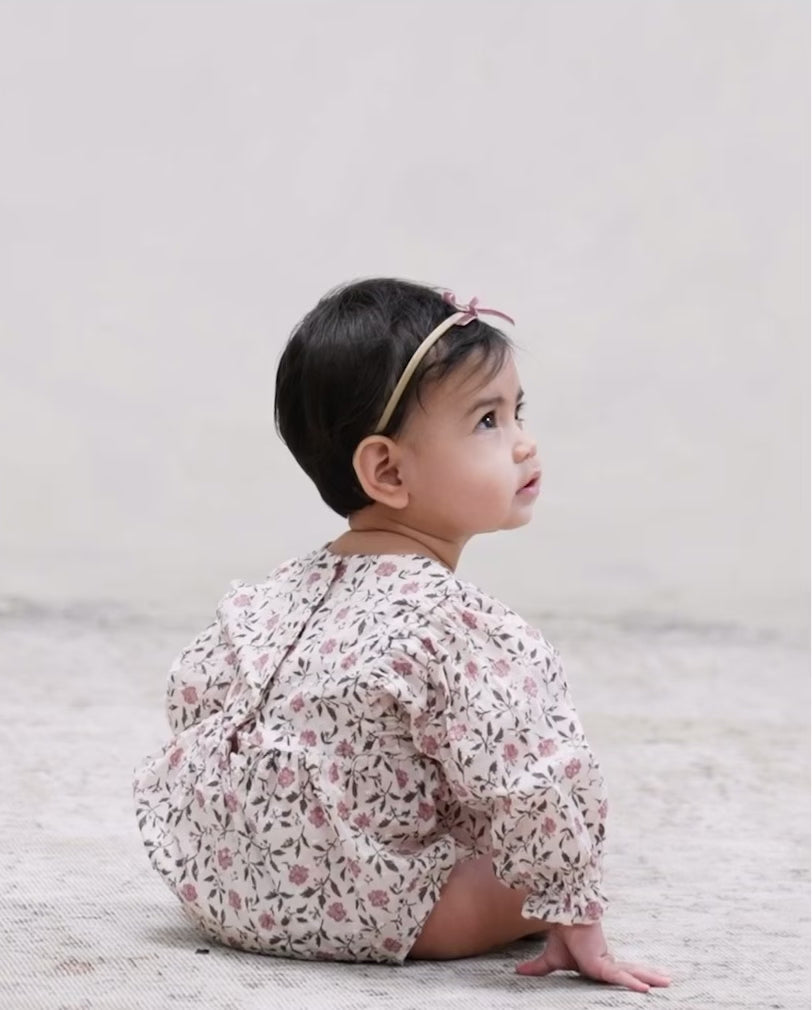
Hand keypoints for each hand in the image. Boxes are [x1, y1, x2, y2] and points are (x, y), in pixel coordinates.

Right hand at [516, 922, 670, 993]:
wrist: (560, 918)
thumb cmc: (558, 934)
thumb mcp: (550, 959)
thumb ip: (539, 968)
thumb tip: (518, 971)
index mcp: (596, 963)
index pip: (617, 974)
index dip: (631, 978)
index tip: (646, 984)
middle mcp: (604, 963)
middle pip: (631, 973)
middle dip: (649, 977)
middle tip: (668, 981)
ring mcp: (605, 963)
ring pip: (631, 974)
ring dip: (650, 978)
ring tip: (669, 982)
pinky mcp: (601, 965)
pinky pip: (619, 978)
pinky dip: (632, 983)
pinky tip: (646, 989)